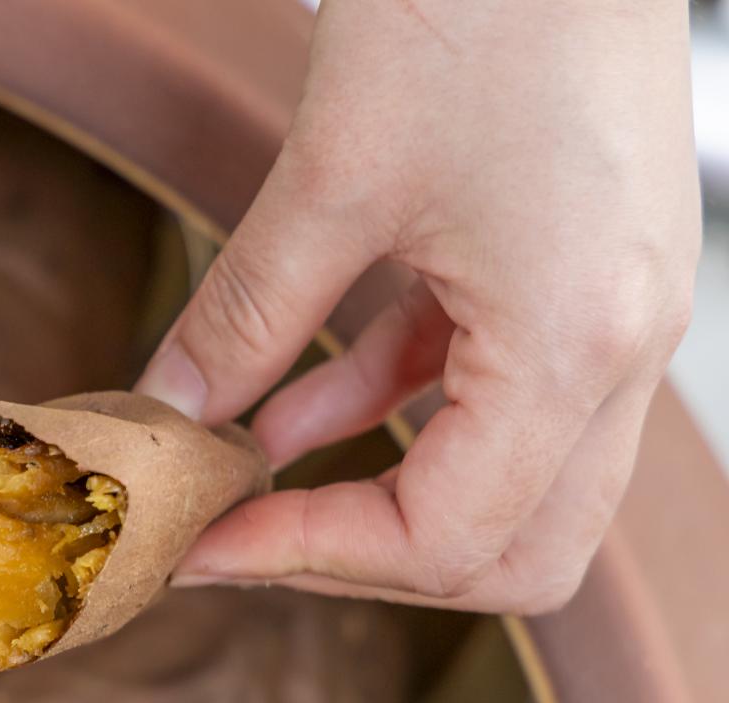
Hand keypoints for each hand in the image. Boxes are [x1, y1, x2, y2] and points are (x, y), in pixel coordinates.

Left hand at [137, 0, 699, 612]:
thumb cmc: (488, 1)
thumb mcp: (333, 174)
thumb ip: (245, 314)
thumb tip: (169, 413)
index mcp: (576, 345)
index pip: (450, 540)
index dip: (311, 557)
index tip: (207, 543)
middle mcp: (619, 351)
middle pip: (509, 547)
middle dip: (362, 561)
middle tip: (241, 541)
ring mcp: (609, 317)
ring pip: (502, 481)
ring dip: (370, 491)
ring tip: (238, 483)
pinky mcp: (576, 276)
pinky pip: (486, 389)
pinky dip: (389, 411)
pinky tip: (286, 408)